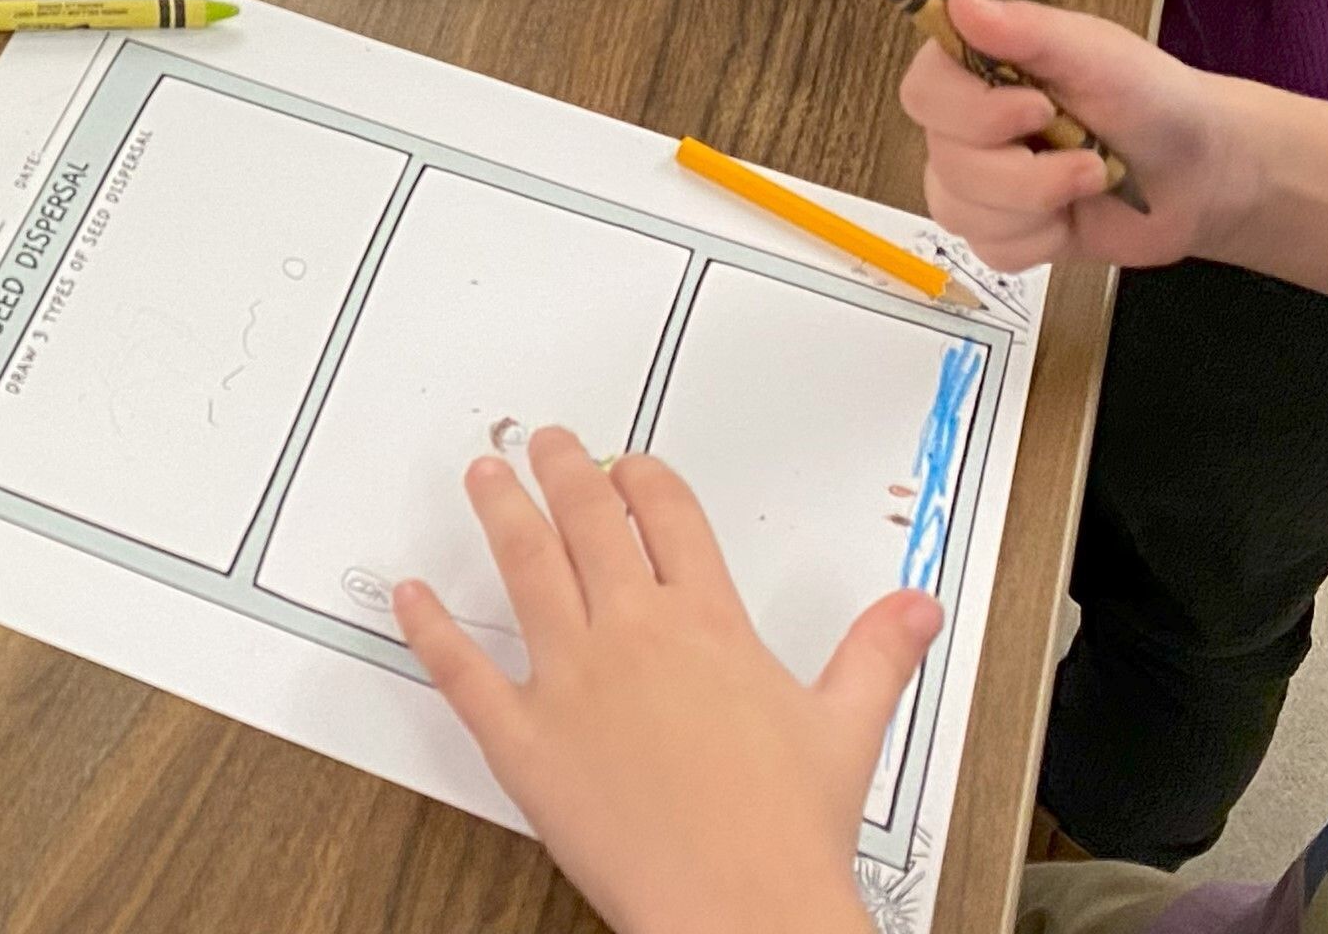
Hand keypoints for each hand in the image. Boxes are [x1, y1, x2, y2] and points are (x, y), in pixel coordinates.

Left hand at [397, 435, 925, 933]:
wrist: (741, 909)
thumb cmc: (789, 833)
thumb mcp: (847, 729)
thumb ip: (875, 655)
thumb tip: (916, 608)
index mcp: (709, 623)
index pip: (669, 516)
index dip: (644, 479)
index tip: (628, 463)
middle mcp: (635, 634)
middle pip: (589, 521)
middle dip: (563, 470)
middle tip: (542, 440)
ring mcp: (573, 681)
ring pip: (525, 568)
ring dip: (501, 512)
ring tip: (484, 474)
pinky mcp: (524, 738)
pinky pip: (463, 671)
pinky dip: (432, 629)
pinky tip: (411, 596)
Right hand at [900, 0, 1234, 271]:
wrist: (1197, 172)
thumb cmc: (1149, 98)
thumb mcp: (1098, 55)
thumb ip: (1029, 29)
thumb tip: (958, 1)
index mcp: (977, 68)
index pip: (923, 89)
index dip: (969, 110)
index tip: (1038, 107)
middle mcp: (964, 124)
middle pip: (943, 158)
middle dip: (1023, 170)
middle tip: (1087, 154)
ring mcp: (977, 182)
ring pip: (961, 209)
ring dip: (1038, 203)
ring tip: (1091, 180)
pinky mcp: (999, 232)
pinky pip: (991, 250)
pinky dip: (1041, 240)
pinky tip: (1072, 219)